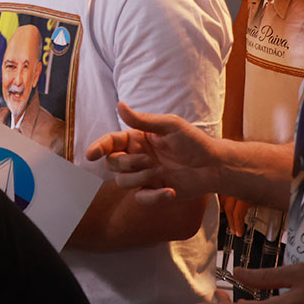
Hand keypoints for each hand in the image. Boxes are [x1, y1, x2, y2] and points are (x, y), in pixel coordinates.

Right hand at [84, 101, 224, 202]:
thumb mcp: (170, 126)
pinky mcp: (154, 192)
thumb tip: (119, 105)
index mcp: (137, 139)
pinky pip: (142, 198)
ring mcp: (145, 176)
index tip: (90, 155)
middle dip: (126, 164)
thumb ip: (143, 120)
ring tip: (160, 174)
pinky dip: (154, 197)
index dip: (98, 147)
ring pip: (123, 181)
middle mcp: (137, 157)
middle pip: (112, 164)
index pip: (110, 142)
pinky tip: (170, 191)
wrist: (213, 165)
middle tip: (148, 161)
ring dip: (139, 178)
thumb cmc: (193, 141)